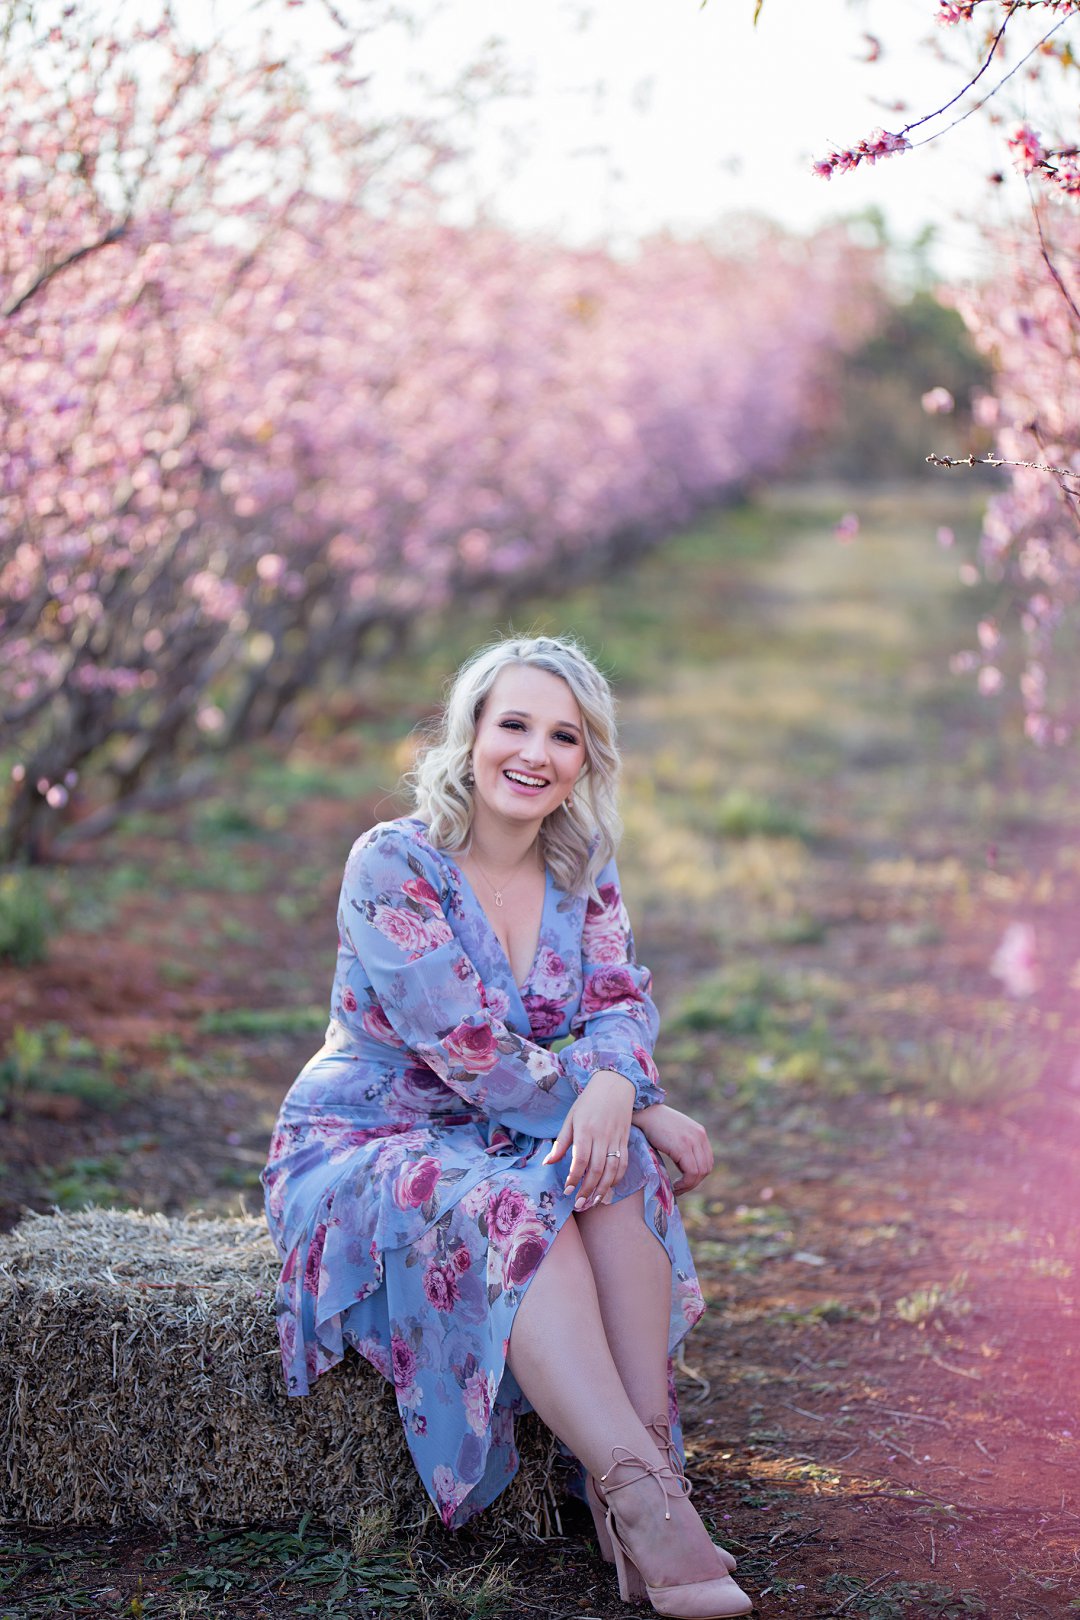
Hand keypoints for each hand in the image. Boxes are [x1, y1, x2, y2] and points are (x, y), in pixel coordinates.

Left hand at [542, 1070, 633, 1210]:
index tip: (566, 1191)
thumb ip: (561, 1142)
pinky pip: (623, 1163)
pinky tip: (608, 1188)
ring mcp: (616, 1139)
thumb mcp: (570, 1118)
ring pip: (612, 1170)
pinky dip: (617, 1178)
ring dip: (603, 1189)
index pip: (580, 1160)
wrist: (615, 1085)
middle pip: (596, 1169)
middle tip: (578, 1204)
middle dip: (587, 1190)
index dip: (573, 1178)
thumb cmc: (588, 1102)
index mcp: (585, 1129)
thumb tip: (548, 1163)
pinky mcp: (626, 1140)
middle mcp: (602, 1136)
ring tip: (593, 1202)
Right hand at [632, 1103, 713, 1195]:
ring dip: (689, 1185)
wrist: (644, 1112)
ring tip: (676, 1188)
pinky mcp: (683, 1147)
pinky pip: (691, 1173)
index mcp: (699, 1133)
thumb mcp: (675, 1133)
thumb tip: (684, 1167)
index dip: (697, 1175)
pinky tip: (674, 1185)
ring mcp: (693, 1141)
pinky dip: (685, 1183)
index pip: (707, 1161)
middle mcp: (700, 1136)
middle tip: (679, 1188)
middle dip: (693, 1182)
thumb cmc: (653, 1124)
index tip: (684, 1182)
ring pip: (700, 1173)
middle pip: (706, 1168)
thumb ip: (684, 1145)